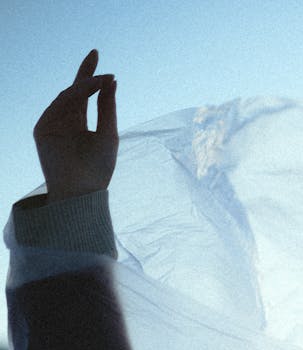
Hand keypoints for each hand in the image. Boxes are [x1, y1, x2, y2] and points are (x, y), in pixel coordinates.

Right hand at [33, 50, 117, 202]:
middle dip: (85, 74)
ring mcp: (52, 124)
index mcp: (79, 126)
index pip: (84, 97)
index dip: (91, 78)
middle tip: (95, 55)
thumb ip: (108, 108)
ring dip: (85, 85)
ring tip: (102, 78)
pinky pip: (59, 104)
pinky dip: (75, 94)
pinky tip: (89, 87)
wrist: (81, 192)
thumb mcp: (109, 134)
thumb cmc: (98, 169)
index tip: (100, 61)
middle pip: (74, 92)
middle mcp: (65, 123)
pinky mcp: (42, 128)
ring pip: (68, 97)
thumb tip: (111, 80)